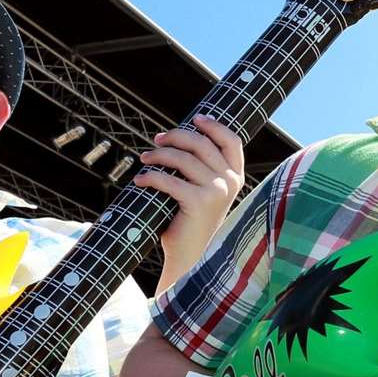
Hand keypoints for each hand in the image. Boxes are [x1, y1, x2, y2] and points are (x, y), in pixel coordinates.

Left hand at [137, 116, 244, 278]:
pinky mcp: (199, 202)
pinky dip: (150, 177)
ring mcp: (217, 191)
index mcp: (236, 177)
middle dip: (175, 137)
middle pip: (201, 143)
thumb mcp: (206, 192)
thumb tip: (178, 138)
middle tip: (157, 141)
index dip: (213, 125)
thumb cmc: (193, 222)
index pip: (231, 140)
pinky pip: (169, 179)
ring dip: (158, 155)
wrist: (192, 257)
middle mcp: (231, 181)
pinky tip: (140, 180)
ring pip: (183, 158)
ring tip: (144, 159)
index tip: (195, 119)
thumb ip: (203, 168)